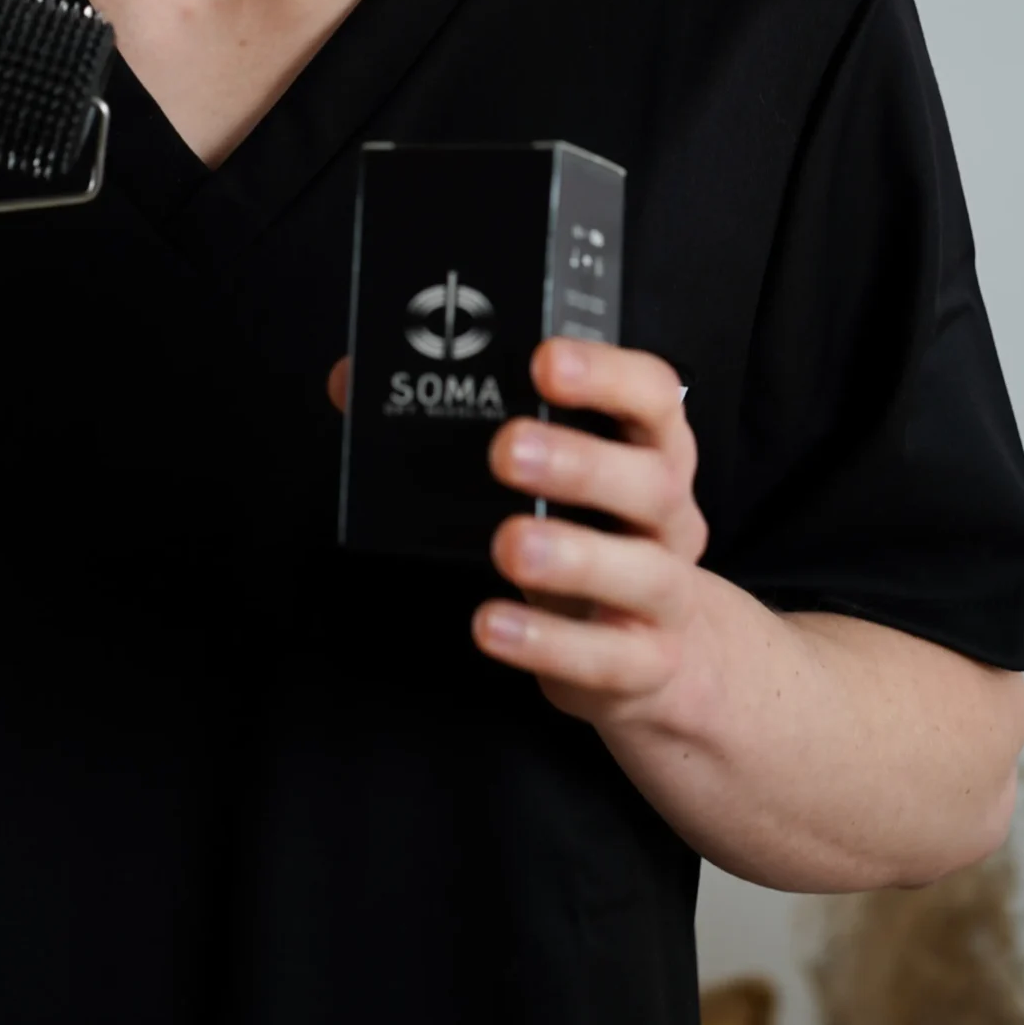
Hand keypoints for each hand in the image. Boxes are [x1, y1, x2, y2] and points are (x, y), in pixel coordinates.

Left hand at [477, 339, 704, 719]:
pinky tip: (492, 625)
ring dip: (573, 556)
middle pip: (651, 480)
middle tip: (505, 449)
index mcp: (650, 450)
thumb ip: (457, 424)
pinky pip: (608, 656)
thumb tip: (352, 383)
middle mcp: (671, 516)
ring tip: (507, 543)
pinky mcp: (646, 662)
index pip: (653, 394)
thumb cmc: (581, 534)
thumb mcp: (542, 474)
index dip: (605, 372)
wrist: (653, 650)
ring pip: (643, 571)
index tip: (544, 361)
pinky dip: (548, 642)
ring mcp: (666, 593)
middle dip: (579, 462)